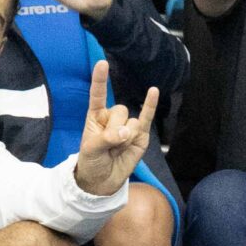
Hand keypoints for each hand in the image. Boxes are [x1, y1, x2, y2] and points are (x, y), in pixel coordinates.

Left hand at [72, 61, 160, 195]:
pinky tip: (154, 91)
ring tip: (118, 151)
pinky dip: (150, 104)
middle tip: (108, 146)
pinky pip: (147, 117)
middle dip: (115, 129)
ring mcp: (128, 126)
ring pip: (133, 122)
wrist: (103, 181)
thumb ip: (106, 138)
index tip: (102, 63)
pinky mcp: (141, 135)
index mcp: (96, 117)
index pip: (98, 95)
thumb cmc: (92, 162)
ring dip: (126, 138)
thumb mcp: (91, 150)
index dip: (100, 80)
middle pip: (120, 111)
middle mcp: (112, 118)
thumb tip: (127, 132)